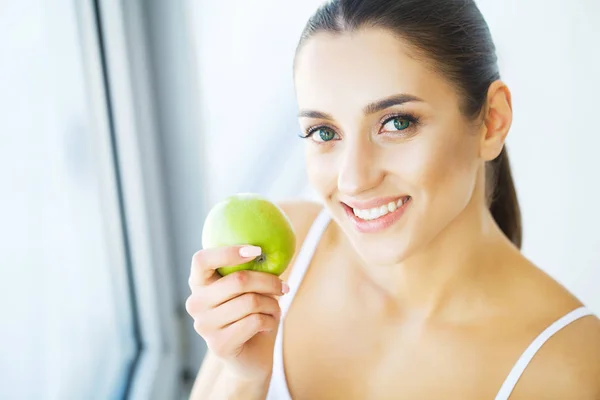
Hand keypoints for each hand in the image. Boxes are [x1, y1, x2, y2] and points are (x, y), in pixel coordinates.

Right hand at [185, 245, 288, 379]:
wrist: (251, 359)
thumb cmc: (251, 316)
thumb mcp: (250, 290)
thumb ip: (252, 270)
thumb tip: (273, 247)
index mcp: (199, 284)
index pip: (202, 260)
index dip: (228, 252)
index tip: (256, 250)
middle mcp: (195, 304)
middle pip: (238, 280)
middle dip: (269, 281)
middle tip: (284, 286)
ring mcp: (204, 326)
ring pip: (251, 301)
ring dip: (272, 304)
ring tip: (275, 309)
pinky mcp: (218, 345)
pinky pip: (255, 321)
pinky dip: (270, 320)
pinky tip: (269, 325)